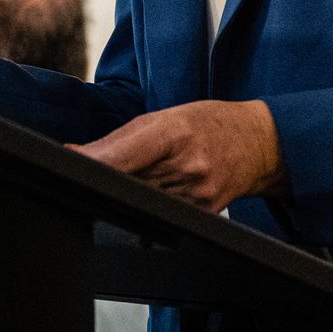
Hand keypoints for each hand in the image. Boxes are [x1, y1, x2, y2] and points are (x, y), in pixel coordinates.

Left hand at [71, 99, 285, 212]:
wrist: (260, 144)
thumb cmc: (213, 123)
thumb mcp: (168, 116)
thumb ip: (119, 139)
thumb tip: (74, 154)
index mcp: (177, 132)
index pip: (123, 156)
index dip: (93, 164)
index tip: (72, 166)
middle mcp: (188, 167)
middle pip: (127, 183)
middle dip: (111, 178)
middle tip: (110, 170)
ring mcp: (196, 195)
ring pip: (141, 201)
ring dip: (133, 191)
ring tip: (153, 173)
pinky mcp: (202, 215)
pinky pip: (161, 215)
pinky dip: (154, 203)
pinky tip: (168, 188)